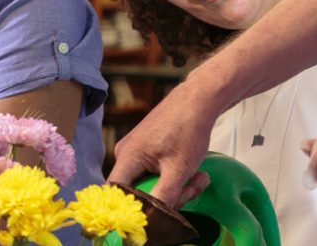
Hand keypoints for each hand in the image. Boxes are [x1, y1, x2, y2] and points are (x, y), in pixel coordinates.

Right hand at [106, 83, 217, 207]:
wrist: (198, 100)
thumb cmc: (187, 129)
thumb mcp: (179, 168)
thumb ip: (165, 195)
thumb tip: (154, 217)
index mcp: (126, 156)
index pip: (117, 192)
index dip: (134, 207)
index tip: (157, 211)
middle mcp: (124, 153)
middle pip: (136, 190)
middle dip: (167, 196)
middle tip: (192, 189)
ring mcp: (134, 150)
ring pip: (149, 182)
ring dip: (175, 187)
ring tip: (199, 177)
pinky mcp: (145, 148)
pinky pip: (153, 172)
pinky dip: (173, 176)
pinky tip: (193, 171)